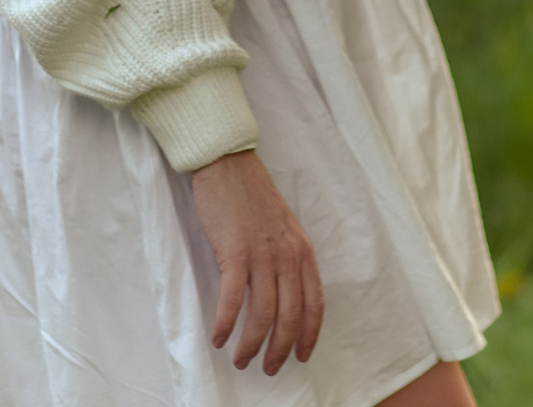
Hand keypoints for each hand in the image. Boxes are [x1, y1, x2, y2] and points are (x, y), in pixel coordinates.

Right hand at [191, 150, 323, 373]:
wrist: (228, 163)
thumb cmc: (252, 194)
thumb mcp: (283, 226)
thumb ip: (288, 256)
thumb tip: (283, 294)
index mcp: (302, 249)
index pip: (315, 303)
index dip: (309, 335)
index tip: (300, 356)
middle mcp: (287, 255)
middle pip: (290, 316)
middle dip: (279, 349)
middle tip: (268, 369)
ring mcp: (262, 254)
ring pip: (262, 315)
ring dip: (251, 344)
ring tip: (241, 359)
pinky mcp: (234, 252)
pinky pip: (232, 300)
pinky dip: (225, 324)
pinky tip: (218, 337)